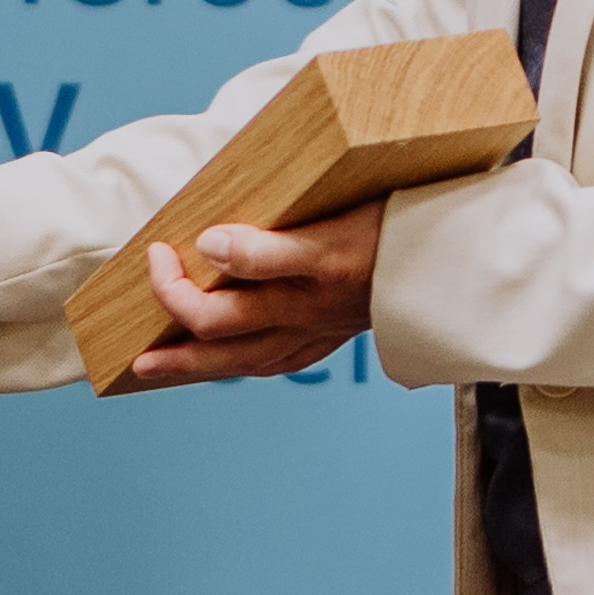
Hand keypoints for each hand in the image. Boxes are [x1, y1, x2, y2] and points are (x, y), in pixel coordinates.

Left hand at [124, 201, 382, 385]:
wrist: (452, 266)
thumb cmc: (394, 231)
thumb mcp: (333, 228)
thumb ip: (267, 246)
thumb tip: (209, 247)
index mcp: (305, 282)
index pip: (225, 296)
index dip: (179, 282)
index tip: (162, 251)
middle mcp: (305, 315)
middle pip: (223, 338)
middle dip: (173, 333)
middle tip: (140, 322)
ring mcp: (317, 331)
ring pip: (244, 359)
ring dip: (195, 365)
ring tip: (153, 366)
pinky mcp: (328, 337)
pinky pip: (275, 362)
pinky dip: (242, 364)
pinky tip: (226, 363)